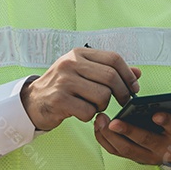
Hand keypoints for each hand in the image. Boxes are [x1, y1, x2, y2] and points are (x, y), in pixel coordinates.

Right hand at [20, 47, 141, 130]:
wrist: (33, 101)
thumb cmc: (63, 87)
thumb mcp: (84, 73)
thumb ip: (109, 71)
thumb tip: (137, 73)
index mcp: (79, 53)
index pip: (113, 58)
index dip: (128, 75)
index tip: (133, 89)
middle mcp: (70, 63)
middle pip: (111, 77)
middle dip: (122, 93)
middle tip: (122, 102)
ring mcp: (63, 81)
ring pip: (102, 95)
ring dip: (103, 105)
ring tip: (94, 106)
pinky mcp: (58, 100)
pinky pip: (88, 111)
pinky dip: (89, 116)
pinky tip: (81, 113)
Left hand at [93, 92, 170, 165]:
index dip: (166, 121)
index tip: (156, 114)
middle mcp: (163, 149)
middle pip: (145, 141)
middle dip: (129, 132)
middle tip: (114, 122)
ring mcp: (147, 155)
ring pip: (128, 149)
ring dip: (112, 137)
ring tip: (101, 120)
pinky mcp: (134, 157)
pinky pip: (117, 151)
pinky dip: (105, 141)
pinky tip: (98, 126)